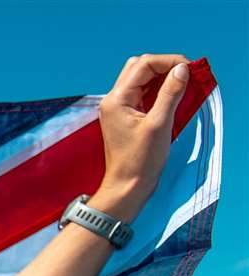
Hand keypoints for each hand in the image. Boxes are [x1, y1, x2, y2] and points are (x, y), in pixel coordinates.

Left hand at [95, 55, 191, 218]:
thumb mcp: (160, 124)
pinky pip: (142, 93)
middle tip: (186, 74)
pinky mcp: (125, 116)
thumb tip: (182, 69)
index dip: (169, 61)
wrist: (126, 186)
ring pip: (140, 79)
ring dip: (162, 77)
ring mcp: (118, 108)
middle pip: (139, 67)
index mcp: (117, 100)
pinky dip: (157, 89)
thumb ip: (170, 93)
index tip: (189, 69)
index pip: (144, 64)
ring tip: (182, 85)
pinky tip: (171, 96)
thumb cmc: (140, 160)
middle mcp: (113, 100)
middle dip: (164, 66)